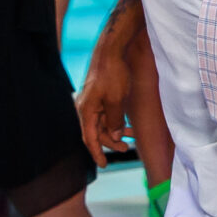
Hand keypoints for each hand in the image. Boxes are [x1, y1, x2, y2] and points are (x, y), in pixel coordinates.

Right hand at [74, 30, 135, 167]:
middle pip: (96, 132)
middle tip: (127, 148)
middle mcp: (85, 108)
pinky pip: (105, 114)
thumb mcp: (116, 101)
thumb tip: (113, 137)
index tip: (104, 165)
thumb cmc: (113, 74)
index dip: (97, 153)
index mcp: (86, 111)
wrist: (111, 51)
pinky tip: (126, 125)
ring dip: (115, 131)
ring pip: (102, 123)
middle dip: (110, 142)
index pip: (89, 138)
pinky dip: (115, 121)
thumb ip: (114, 121)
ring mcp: (91, 102)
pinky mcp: (98, 97)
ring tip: (131, 136)